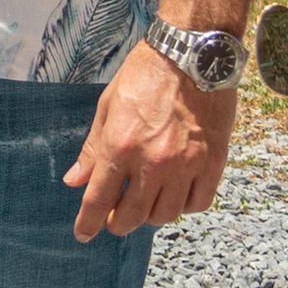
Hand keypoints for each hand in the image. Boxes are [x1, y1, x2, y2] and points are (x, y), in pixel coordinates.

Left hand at [62, 39, 235, 239]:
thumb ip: (92, 148)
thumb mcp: (108, 105)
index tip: (83, 234)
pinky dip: (184, 206)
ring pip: (165, 215)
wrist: (192, 53)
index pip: (98, 200)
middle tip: (115, 218)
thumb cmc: (146, 74)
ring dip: (150, 216)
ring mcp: (185, 165)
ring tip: (146, 202)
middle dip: (118, 224)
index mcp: (120, 145)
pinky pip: (197, 204)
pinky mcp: (212, 163)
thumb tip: (74, 182)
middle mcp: (153, 162)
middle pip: (132, 216)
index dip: (88, 223)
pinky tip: (176, 193)